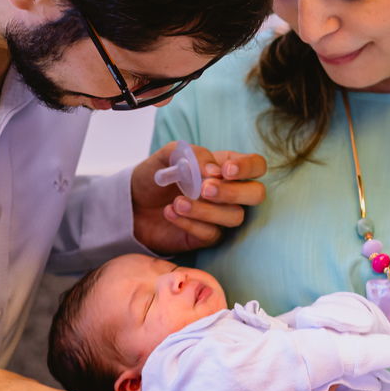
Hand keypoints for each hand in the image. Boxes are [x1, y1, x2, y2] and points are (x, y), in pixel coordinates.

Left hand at [132, 142, 266, 252]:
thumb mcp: (168, 155)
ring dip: (207, 210)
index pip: (256, 165)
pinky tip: (170, 212)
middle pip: (256, 194)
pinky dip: (190, 223)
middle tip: (204, 189)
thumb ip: (192, 154)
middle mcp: (230, 192)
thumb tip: (214, 170)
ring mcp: (221, 216)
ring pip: (235, 217)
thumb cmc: (155, 176)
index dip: (247, 168)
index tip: (225, 171)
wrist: (133, 204)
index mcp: (226, 168)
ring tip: (177, 202)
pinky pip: (212, 234)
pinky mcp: (208, 237)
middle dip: (234, 192)